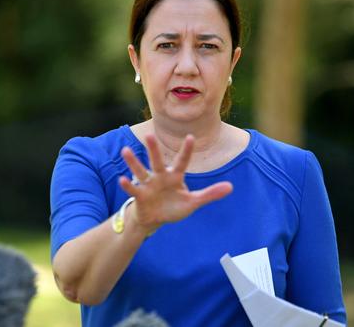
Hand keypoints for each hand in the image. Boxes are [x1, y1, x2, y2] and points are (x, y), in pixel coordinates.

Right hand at [118, 134, 232, 233]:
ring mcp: (148, 185)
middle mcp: (160, 177)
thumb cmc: (174, 207)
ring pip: (140, 171)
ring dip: (133, 162)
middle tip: (149, 134)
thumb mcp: (193, 202)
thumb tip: (231, 187)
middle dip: (153, 149)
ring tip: (125, 151)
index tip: (190, 137)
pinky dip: (127, 185)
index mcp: (175, 176)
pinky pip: (133, 189)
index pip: (182, 161)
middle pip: (157, 161)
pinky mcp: (140, 196)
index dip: (186, 151)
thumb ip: (210, 194)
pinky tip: (122, 179)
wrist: (155, 219)